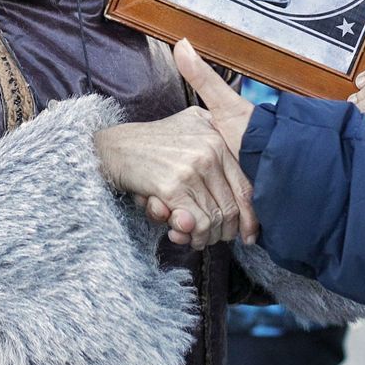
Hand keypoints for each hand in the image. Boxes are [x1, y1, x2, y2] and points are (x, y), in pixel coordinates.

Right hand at [94, 101, 257, 249]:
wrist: (114, 148)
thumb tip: (240, 198)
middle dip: (225, 231)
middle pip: (232, 207)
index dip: (251, 216)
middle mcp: (210, 151)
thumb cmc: (154, 142)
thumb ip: (220, 145)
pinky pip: (196, 223)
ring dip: (207, 237)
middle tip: (215, 238)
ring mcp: (192, 169)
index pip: (246, 186)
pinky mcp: (172, 187)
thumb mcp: (192, 126)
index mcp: (218, 138)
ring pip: (216, 219)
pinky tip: (182, 234)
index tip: (249, 235)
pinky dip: (192, 236)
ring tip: (197, 239)